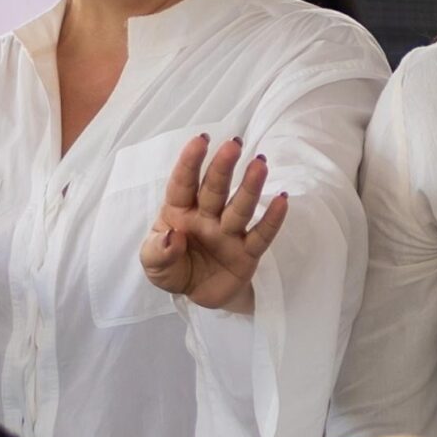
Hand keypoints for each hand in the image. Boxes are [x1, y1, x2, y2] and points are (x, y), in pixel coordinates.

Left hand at [139, 134, 287, 314]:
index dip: (190, 162)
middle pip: (215, 189)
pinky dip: (272, 219)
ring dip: (250, 187)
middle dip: (223, 167)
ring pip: (240, 207)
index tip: (201, 140)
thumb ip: (158, 252)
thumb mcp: (153, 265)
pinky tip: (282, 200)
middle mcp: (206, 216)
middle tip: (234, 145)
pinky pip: (261, 235)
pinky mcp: (247, 253)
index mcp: (179, 212)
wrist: (197, 295)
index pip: (184, 183)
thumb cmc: (173, 268)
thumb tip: (173, 236)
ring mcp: (229, 233)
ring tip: (260, 164)